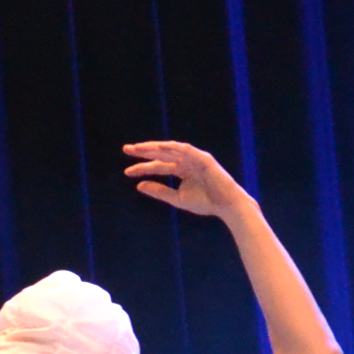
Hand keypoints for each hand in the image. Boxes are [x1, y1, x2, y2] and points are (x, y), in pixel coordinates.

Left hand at [126, 139, 243, 221]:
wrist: (227, 206)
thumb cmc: (205, 203)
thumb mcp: (177, 198)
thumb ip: (159, 191)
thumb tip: (139, 185)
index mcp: (182, 169)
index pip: (159, 166)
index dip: (143, 167)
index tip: (127, 172)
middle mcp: (187, 161)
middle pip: (162, 154)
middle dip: (144, 151)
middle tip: (126, 149)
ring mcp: (195, 158)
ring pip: (171, 149)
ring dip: (155, 147)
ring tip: (138, 148)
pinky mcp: (204, 158)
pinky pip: (186, 150)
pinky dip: (173, 147)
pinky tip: (159, 147)